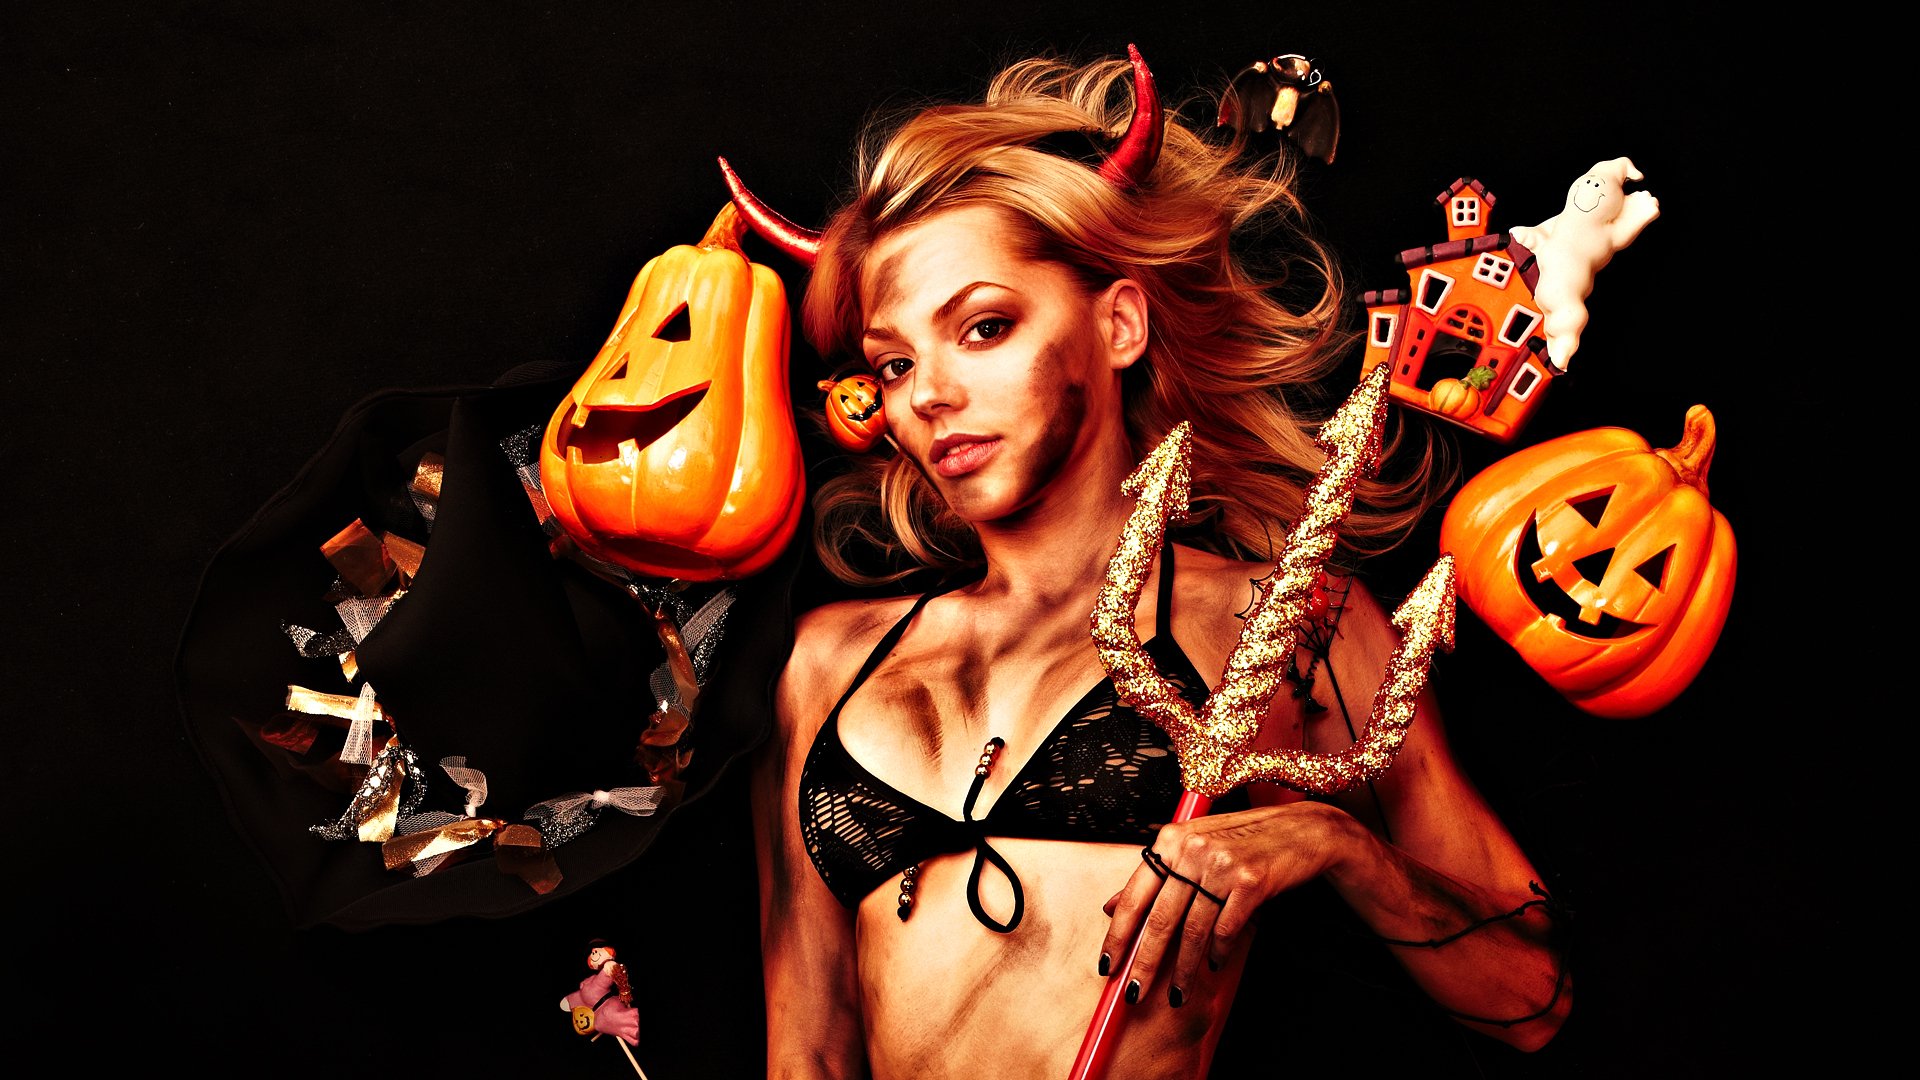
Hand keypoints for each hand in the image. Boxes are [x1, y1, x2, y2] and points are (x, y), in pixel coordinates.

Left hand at [1098, 801, 1364, 1005]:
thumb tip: (1109, 907)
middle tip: (1134, 993)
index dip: (1117, 935)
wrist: (1302, 830)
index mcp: (1171, 840)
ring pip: (1193, 931)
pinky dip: (1218, 952)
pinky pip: (1226, 929)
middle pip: (1160, 919)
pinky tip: (1214, 965)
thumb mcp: (1193, 848)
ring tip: (1177, 993)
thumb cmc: (1243, 841)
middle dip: (1145, 963)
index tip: (1108, 966)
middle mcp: (1192, 849)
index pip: (1133, 895)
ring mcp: (1222, 864)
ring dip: (1184, 969)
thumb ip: (1156, 876)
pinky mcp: (1251, 881)